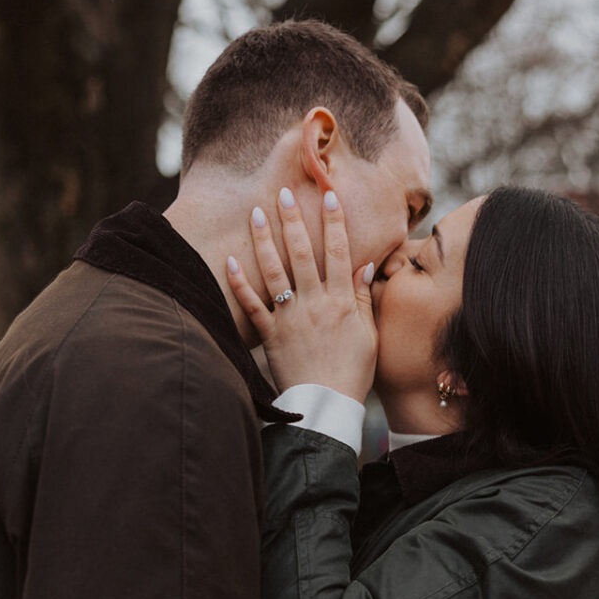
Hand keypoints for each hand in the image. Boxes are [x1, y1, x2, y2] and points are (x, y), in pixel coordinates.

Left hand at [226, 188, 377, 401]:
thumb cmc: (353, 372)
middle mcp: (315, 303)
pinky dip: (239, 283)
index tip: (329, 195)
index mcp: (341, 301)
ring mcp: (290, 318)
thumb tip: (364, 264)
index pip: (339, 252)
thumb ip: (363, 297)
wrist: (327, 406)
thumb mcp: (368, 334)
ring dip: (265, 240)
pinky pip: (251, 306)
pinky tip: (230, 260)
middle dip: (294, 220)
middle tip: (284, 193)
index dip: (334, 222)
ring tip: (256, 213)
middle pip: (304, 253)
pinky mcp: (270, 335)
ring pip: (275, 272)